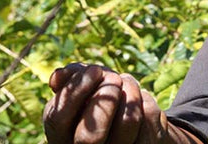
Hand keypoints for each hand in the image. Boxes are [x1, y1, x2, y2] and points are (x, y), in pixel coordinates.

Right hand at [43, 63, 198, 143]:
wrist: (136, 132)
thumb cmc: (100, 107)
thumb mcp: (80, 95)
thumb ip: (69, 82)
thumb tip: (57, 78)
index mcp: (63, 137)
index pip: (58, 119)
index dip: (75, 91)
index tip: (94, 69)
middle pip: (90, 135)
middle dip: (105, 96)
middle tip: (114, 77)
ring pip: (128, 119)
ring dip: (131, 89)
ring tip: (128, 82)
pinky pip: (150, 114)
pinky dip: (147, 97)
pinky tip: (142, 98)